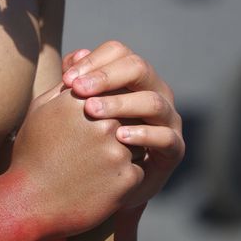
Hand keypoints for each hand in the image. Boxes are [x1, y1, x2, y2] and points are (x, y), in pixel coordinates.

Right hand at [10, 85, 144, 237]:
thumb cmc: (33, 153)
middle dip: (116, 131)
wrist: (28, 203)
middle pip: (128, 116)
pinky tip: (98, 184)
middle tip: (90, 150)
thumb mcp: (41, 111)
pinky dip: (122, 177)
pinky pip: (138, 169)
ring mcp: (116, 150)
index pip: (113, 93)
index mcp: (80, 100)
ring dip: (123, 153)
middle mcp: (102, 121)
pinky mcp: (127, 177)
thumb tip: (85, 54)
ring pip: (138, 143)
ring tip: (92, 167)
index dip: (105, 111)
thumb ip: (66, 82)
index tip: (89, 127)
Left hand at [60, 41, 184, 205]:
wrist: (93, 187)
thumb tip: (75, 56)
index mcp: (130, 77)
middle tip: (77, 91)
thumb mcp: (70, 111)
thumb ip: (74, 84)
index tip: (66, 80)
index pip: (118, 52)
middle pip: (138, 68)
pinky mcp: (174, 149)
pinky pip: (166, 137)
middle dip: (106, 77)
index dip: (93, 61)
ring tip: (92, 111)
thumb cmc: (80, 141)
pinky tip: (119, 137)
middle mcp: (153, 91)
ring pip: (152, 101)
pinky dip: (143, 135)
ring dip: (121, 103)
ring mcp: (167, 119)